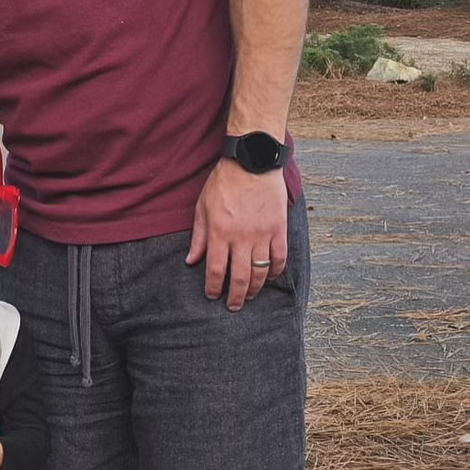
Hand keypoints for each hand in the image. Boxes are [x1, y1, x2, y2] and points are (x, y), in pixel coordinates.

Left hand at [186, 157, 288, 308]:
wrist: (252, 162)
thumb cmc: (223, 183)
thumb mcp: (202, 208)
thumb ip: (198, 237)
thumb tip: (190, 261)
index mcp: (219, 232)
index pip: (215, 269)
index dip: (213, 287)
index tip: (212, 296)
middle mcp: (241, 237)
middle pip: (240, 277)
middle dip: (236, 297)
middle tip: (233, 307)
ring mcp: (262, 234)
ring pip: (260, 271)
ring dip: (255, 288)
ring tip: (250, 296)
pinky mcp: (279, 228)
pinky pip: (279, 257)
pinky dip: (276, 271)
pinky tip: (270, 277)